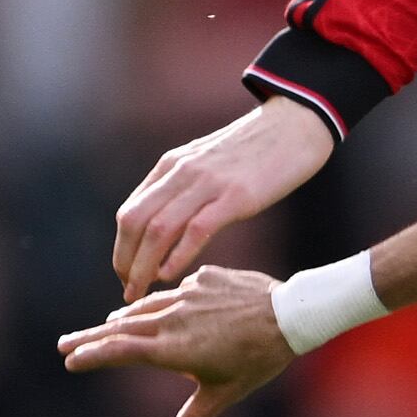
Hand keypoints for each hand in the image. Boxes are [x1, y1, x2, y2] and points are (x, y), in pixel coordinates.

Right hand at [55, 267, 292, 416]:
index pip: (121, 350)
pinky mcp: (204, 279)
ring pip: (146, 307)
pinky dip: (160, 303)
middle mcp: (174, 318)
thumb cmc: (259, 359)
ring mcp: (188, 294)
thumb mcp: (225, 393)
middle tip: (63, 344)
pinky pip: (176, 292)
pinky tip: (157, 308)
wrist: (291, 312)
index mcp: (173, 347)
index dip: (93, 355)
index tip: (70, 361)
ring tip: (105, 325)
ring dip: (122, 319)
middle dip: (90, 337)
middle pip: (121, 327)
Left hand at [112, 98, 335, 298]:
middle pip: (134, 222)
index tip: (127, 274)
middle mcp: (181, 173)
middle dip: (125, 261)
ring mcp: (208, 184)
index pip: (130, 212)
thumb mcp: (207, 163)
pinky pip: (196, 229)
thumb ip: (184, 187)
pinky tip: (170, 275)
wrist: (294, 125)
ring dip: (143, 266)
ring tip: (142, 291)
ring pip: (158, 229)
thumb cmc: (254, 150)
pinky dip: (177, 255)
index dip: (122, 249)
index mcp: (171, 166)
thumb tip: (167, 222)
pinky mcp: (237, 196)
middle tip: (129, 290)